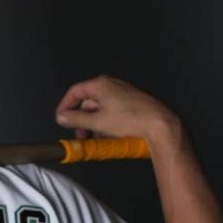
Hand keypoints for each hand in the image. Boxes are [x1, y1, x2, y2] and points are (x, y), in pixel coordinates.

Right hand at [55, 75, 179, 139]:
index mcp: (101, 85)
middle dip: (82, 120)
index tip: (61, 117)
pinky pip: (112, 111)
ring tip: (95, 138)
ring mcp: (123, 93)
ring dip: (94, 124)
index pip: (75, 92)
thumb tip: (62, 117)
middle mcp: (112, 85)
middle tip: (79, 134)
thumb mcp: (98, 122)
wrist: (160, 124)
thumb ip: (76, 119)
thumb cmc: (133, 119)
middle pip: (88, 102)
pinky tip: (108, 135)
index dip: (65, 105)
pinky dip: (106, 123)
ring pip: (100, 109)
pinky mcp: (131, 103)